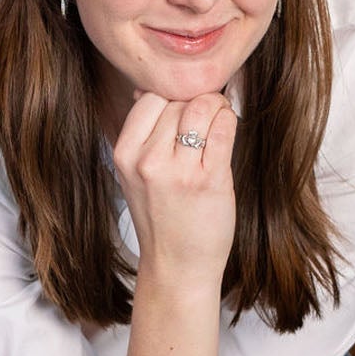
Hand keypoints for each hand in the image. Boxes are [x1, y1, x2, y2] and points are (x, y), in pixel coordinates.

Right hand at [112, 90, 237, 280]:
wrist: (177, 267)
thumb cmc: (162, 218)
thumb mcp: (136, 174)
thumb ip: (142, 134)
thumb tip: (147, 88)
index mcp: (125, 155)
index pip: (151, 97)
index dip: (173, 98)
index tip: (185, 112)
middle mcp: (147, 161)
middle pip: (178, 100)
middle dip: (197, 102)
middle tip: (207, 119)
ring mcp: (179, 172)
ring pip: (202, 107)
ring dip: (216, 108)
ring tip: (218, 122)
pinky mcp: (209, 181)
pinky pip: (224, 128)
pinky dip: (229, 121)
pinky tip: (227, 130)